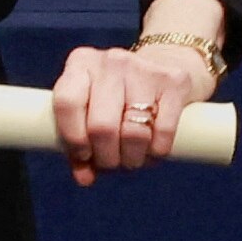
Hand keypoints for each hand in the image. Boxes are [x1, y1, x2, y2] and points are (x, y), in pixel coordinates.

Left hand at [50, 42, 219, 186]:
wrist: (166, 65)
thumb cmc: (117, 96)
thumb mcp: (92, 108)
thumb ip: (81, 143)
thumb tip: (84, 178)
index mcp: (81, 64)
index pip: (67, 103)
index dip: (73, 138)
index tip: (84, 155)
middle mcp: (111, 62)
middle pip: (101, 126)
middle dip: (106, 157)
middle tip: (111, 163)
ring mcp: (144, 69)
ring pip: (134, 133)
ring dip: (132, 159)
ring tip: (131, 159)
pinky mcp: (174, 82)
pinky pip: (163, 133)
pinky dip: (157, 152)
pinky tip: (153, 151)